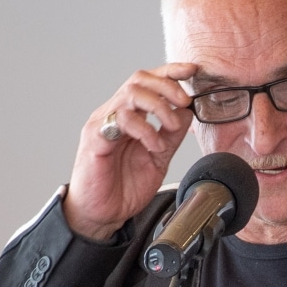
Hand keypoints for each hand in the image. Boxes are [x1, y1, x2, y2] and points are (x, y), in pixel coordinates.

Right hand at [64, 64, 198, 240]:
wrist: (101, 214)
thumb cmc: (122, 187)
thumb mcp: (157, 157)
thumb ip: (171, 135)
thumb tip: (187, 112)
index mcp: (128, 115)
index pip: (147, 81)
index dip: (170, 72)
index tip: (192, 71)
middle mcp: (113, 114)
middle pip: (139, 79)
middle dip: (168, 86)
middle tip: (184, 102)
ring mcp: (102, 124)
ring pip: (131, 94)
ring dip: (159, 107)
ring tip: (170, 128)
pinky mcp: (95, 140)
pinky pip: (120, 121)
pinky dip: (145, 130)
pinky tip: (154, 146)